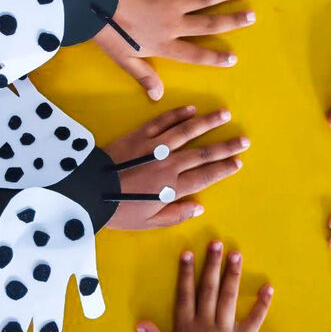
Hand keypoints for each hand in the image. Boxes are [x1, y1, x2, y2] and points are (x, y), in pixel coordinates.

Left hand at [93, 0, 254, 98]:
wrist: (95, 3)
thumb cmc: (108, 34)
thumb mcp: (125, 60)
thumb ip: (144, 76)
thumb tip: (157, 96)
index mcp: (165, 44)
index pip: (196, 54)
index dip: (216, 57)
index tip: (233, 58)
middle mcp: (174, 23)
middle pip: (209, 23)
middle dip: (233, 21)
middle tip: (251, 16)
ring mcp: (170, 1)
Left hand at [105, 106, 247, 229]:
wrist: (87, 191)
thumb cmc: (117, 211)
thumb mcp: (147, 223)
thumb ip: (175, 215)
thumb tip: (200, 207)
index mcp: (171, 188)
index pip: (205, 176)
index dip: (223, 169)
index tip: (238, 162)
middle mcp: (168, 165)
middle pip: (203, 153)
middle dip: (225, 146)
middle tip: (243, 139)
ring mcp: (154, 147)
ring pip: (187, 131)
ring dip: (208, 122)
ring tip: (224, 114)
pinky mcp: (139, 135)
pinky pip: (162, 121)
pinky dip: (178, 114)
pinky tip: (191, 108)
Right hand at [137, 240, 272, 331]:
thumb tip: (140, 321)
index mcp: (185, 327)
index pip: (185, 294)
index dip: (186, 273)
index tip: (188, 253)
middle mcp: (205, 323)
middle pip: (209, 288)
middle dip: (213, 264)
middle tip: (217, 243)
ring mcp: (225, 330)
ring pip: (229, 296)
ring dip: (233, 274)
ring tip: (236, 254)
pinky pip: (255, 318)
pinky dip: (262, 303)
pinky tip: (268, 287)